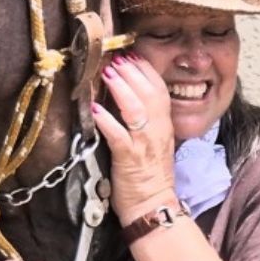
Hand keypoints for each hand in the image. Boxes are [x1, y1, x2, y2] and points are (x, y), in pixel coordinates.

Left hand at [92, 54, 178, 222]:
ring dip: (121, 89)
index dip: (145, 69)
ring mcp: (144, 144)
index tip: (131, 54)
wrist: (153, 205)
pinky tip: (95, 110)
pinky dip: (107, 121)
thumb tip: (128, 97)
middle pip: (149, 93)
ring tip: (107, 73)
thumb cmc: (149, 175)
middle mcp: (157, 131)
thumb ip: (145, 119)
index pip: (159, 89)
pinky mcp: (129, 158)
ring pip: (137, 109)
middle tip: (116, 58)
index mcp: (164, 125)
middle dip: (132, 72)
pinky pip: (119, 136)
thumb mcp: (154, 142)